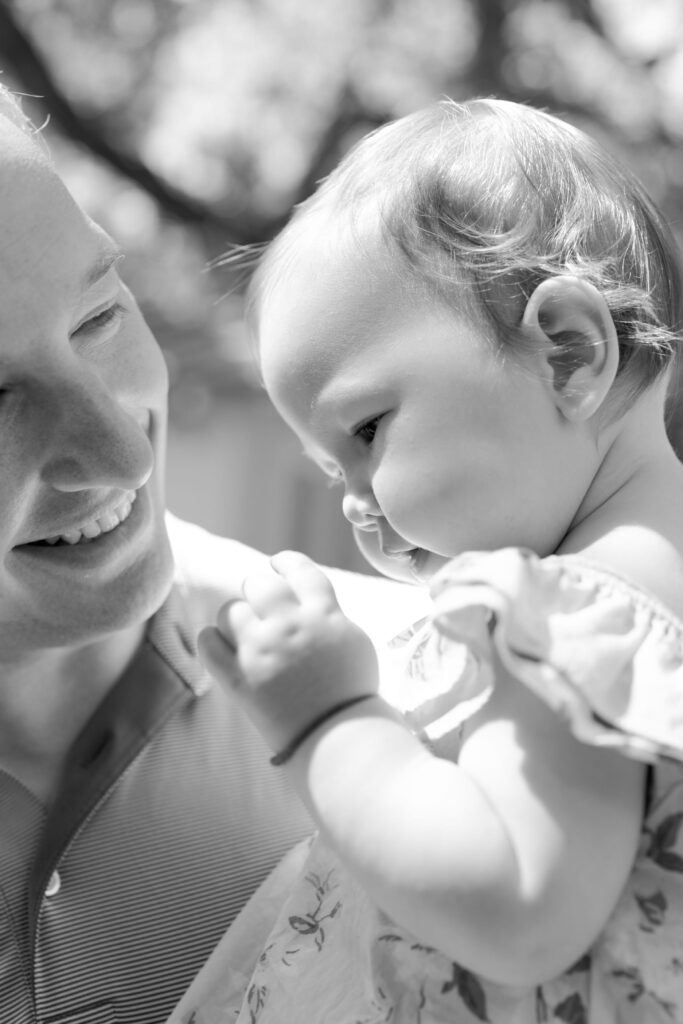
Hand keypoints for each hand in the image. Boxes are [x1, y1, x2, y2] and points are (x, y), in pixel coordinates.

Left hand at [199, 551, 378, 754]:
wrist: (337, 736)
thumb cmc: (352, 692)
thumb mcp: (353, 641)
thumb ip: (329, 615)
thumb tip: (307, 601)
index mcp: (323, 613)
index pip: (299, 568)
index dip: (285, 562)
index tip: (277, 564)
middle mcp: (290, 624)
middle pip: (258, 584)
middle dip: (256, 590)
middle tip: (259, 604)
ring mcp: (262, 651)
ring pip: (230, 611)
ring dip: (235, 617)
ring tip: (244, 631)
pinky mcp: (239, 678)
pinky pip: (209, 643)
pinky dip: (212, 641)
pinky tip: (221, 646)